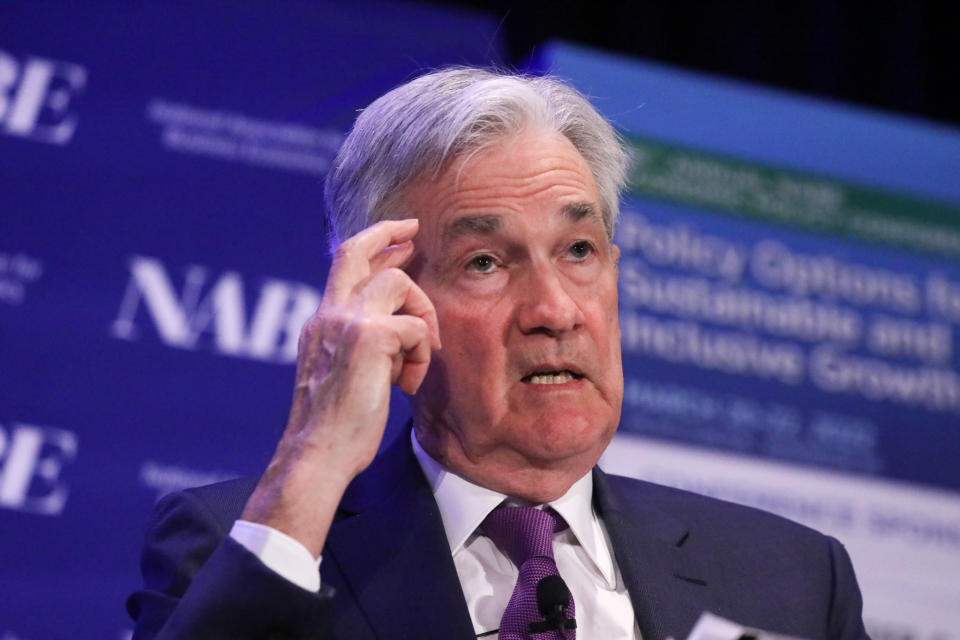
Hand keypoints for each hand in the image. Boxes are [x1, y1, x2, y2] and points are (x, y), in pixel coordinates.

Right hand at [241, 219, 439, 555]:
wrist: (317, 454)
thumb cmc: (335, 428)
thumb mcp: (341, 375)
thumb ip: (360, 347)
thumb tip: (395, 331)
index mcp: (320, 324)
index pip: (343, 267)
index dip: (372, 245)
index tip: (398, 239)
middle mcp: (328, 315)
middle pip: (356, 250)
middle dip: (389, 232)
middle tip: (414, 231)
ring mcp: (346, 322)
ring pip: (398, 283)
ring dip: (421, 315)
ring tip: (414, 362)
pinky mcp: (369, 338)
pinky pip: (416, 328)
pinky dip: (421, 356)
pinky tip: (407, 386)